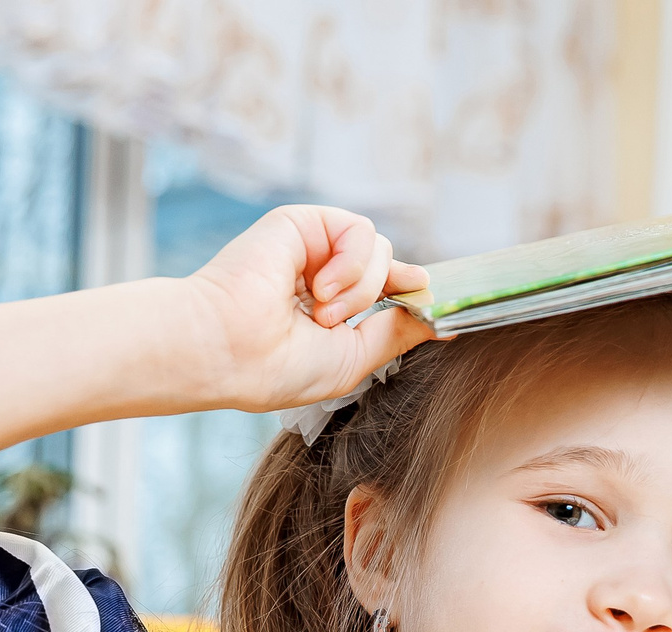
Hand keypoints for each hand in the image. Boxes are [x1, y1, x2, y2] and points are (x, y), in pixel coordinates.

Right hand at [180, 206, 433, 415]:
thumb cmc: (278, 367)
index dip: (410, 294)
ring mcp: (311, 248)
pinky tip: (320, 288)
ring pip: (379, 250)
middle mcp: (320, 275)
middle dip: (381, 295)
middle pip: (387, 266)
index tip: (437, 309)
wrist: (230, 351)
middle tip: (335, 323)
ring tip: (321, 312)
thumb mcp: (355, 357)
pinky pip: (361, 230)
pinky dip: (352, 263)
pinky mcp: (301, 223)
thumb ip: (397, 332)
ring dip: (360, 288)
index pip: (384, 290)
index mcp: (327, 309)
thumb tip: (441, 318)